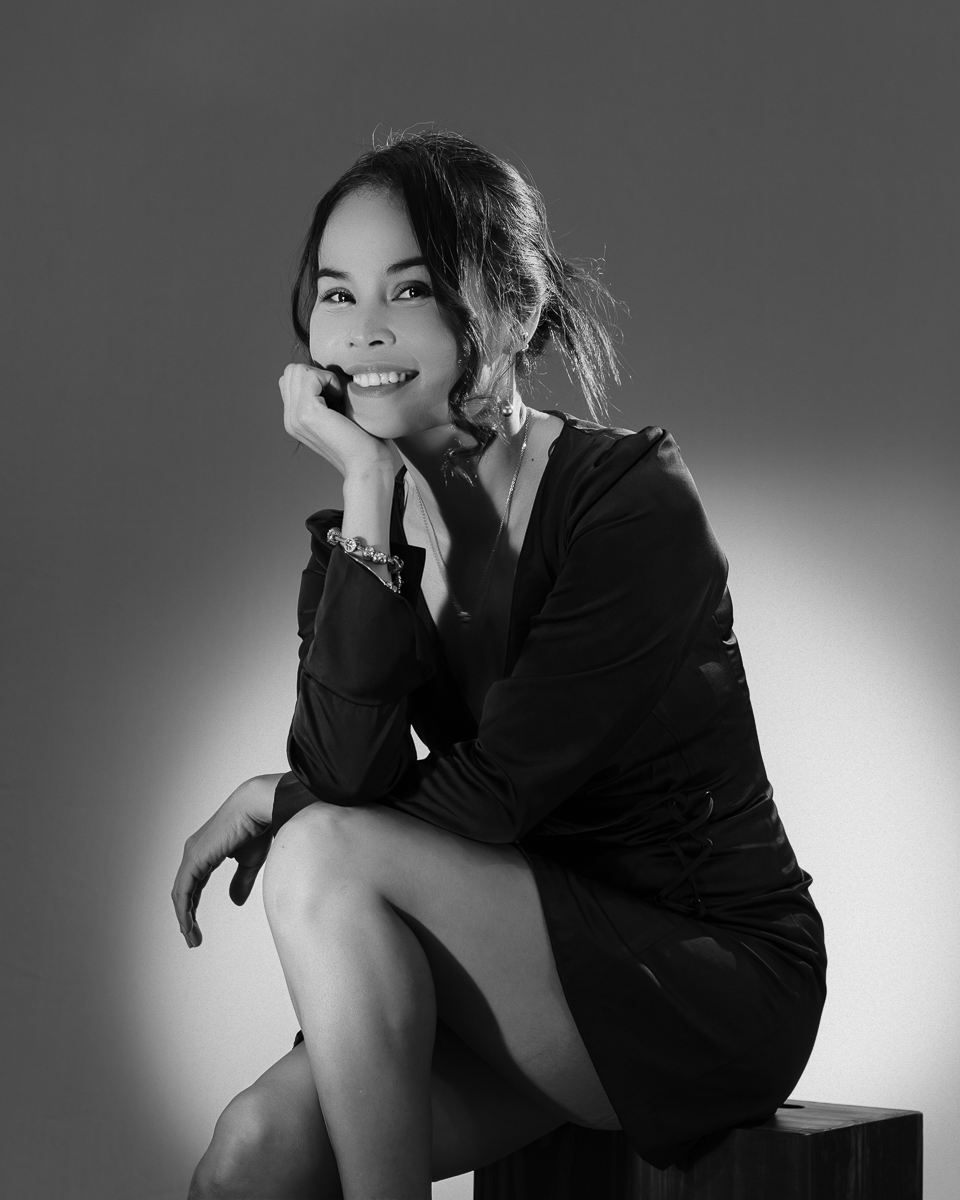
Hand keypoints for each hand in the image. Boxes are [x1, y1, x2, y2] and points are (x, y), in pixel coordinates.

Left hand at [171, 775, 278, 947]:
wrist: (261, 807)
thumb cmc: (258, 827)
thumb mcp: (249, 861)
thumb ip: (240, 881)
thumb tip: (234, 902)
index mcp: (206, 851)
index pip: (194, 884)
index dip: (194, 906)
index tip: (196, 926)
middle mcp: (195, 852)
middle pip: (184, 890)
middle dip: (187, 916)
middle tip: (192, 939)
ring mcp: (192, 854)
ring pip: (181, 893)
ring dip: (184, 918)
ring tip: (191, 939)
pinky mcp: (195, 858)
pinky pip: (184, 890)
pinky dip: (184, 910)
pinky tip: (187, 925)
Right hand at [279, 363, 392, 476]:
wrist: (367, 465)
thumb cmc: (363, 441)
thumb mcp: (337, 415)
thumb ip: (325, 398)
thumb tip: (328, 371)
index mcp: (295, 420)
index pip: (290, 380)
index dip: (314, 378)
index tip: (335, 394)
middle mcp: (291, 419)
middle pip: (290, 372)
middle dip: (316, 373)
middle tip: (336, 393)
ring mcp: (295, 416)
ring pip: (296, 370)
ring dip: (321, 375)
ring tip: (338, 395)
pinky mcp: (307, 413)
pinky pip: (309, 376)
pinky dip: (328, 379)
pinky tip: (340, 396)